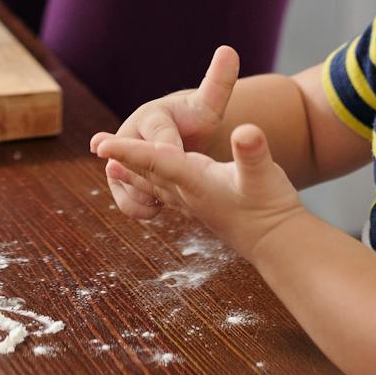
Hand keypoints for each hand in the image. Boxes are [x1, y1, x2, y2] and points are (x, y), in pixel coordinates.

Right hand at [90, 45, 240, 220]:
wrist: (178, 133)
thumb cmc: (194, 118)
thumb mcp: (208, 104)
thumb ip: (219, 81)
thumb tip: (230, 49)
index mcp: (153, 115)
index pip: (159, 130)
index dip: (167, 144)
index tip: (175, 155)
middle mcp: (131, 133)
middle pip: (131, 156)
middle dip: (143, 173)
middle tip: (158, 193)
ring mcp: (123, 157)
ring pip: (122, 179)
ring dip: (138, 192)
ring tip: (159, 204)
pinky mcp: (122, 179)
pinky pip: (124, 197)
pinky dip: (136, 206)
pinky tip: (157, 210)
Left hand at [93, 121, 303, 263]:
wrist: (279, 244)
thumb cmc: (271, 206)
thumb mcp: (265, 173)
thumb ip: (252, 152)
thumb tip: (246, 131)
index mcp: (196, 180)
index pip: (156, 160)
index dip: (128, 150)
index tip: (102, 143)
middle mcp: (188, 194)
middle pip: (147, 173)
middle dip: (122, 159)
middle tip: (96, 144)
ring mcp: (194, 204)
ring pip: (155, 186)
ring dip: (133, 175)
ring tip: (111, 167)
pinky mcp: (203, 208)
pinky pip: (168, 196)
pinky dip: (152, 187)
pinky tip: (151, 187)